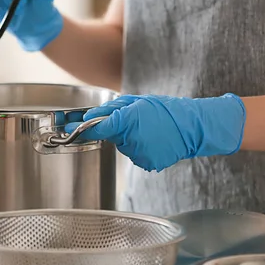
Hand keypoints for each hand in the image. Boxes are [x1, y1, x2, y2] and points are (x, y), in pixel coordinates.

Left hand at [65, 94, 246, 171]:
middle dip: (118, 129)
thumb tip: (90, 117)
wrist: (193, 127)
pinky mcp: (146, 163)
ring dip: (130, 139)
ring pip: (124, 146)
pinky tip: (154, 141)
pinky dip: (140, 148)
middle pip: (112, 137)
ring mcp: (138, 154)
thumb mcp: (138, 101)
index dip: (83, 128)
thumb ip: (112, 109)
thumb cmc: (167, 110)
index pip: (97, 128)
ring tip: (150, 130)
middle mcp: (130, 140)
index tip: (71, 128)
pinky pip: (135, 154)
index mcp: (127, 121)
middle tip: (138, 121)